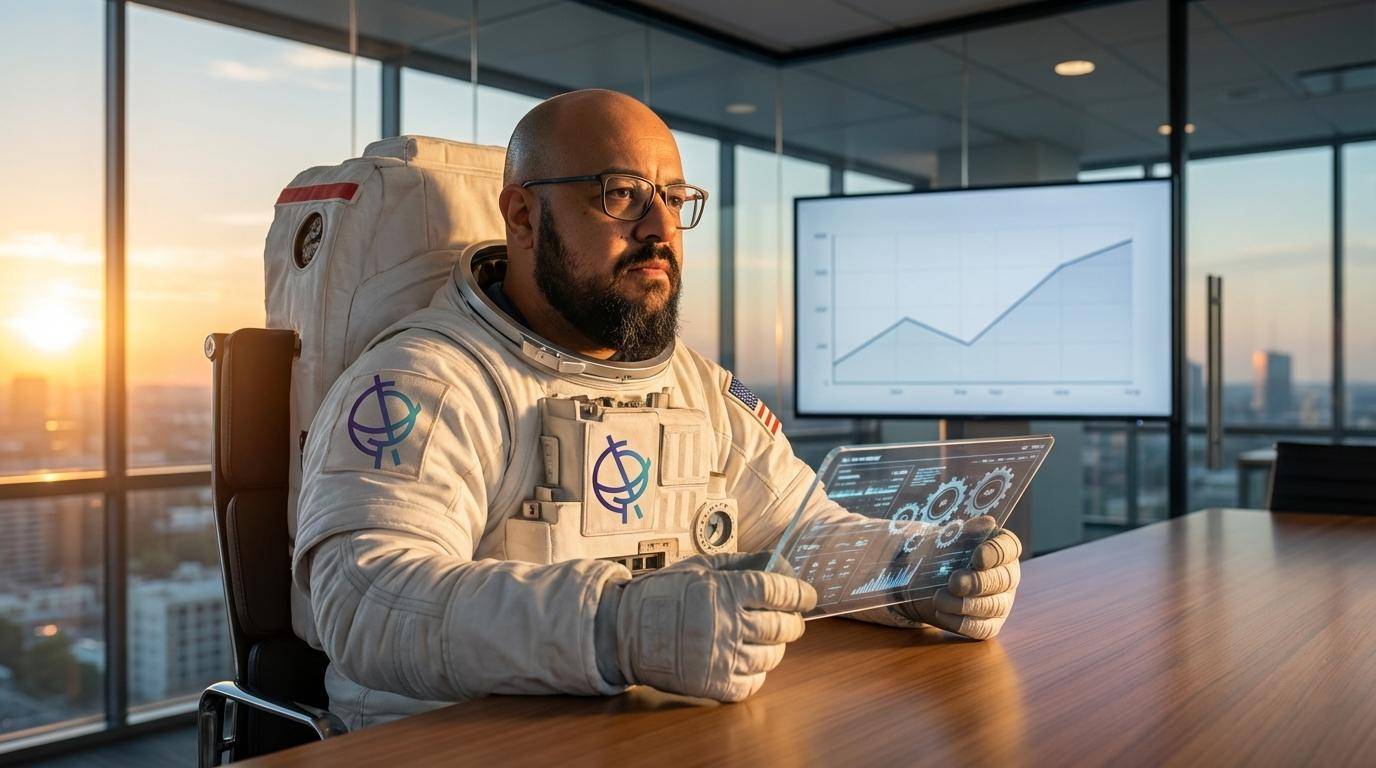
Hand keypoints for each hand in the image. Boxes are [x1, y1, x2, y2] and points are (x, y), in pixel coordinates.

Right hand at [611, 551, 816, 701]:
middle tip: (791, 618)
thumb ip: (740, 565)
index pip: (779, 591)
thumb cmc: (663, 594)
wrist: (624, 631)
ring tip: (766, 639)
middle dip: (793, 621)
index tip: (807, 595)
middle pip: (783, 626)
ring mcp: (721, 657)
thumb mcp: (699, 567)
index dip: (800, 593)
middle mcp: (727, 624)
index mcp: (724, 591)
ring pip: (772, 656)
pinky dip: (758, 672)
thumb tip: (779, 566)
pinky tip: (748, 660)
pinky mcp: (714, 685)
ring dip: (776, 647)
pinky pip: (754, 682)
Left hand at [902, 525, 1020, 639]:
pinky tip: (941, 613)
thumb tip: (988, 523)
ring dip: (964, 604)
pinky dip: (960, 622)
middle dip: (978, 582)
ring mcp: (1002, 602)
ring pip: (993, 606)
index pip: (1010, 548)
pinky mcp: (990, 624)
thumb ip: (966, 531)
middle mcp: (1008, 575)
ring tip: (938, 598)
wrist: (923, 579)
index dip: (996, 553)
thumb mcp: (948, 538)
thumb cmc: (941, 554)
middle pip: (1004, 579)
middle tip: (954, 581)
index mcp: (1001, 549)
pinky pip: (981, 628)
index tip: (977, 556)